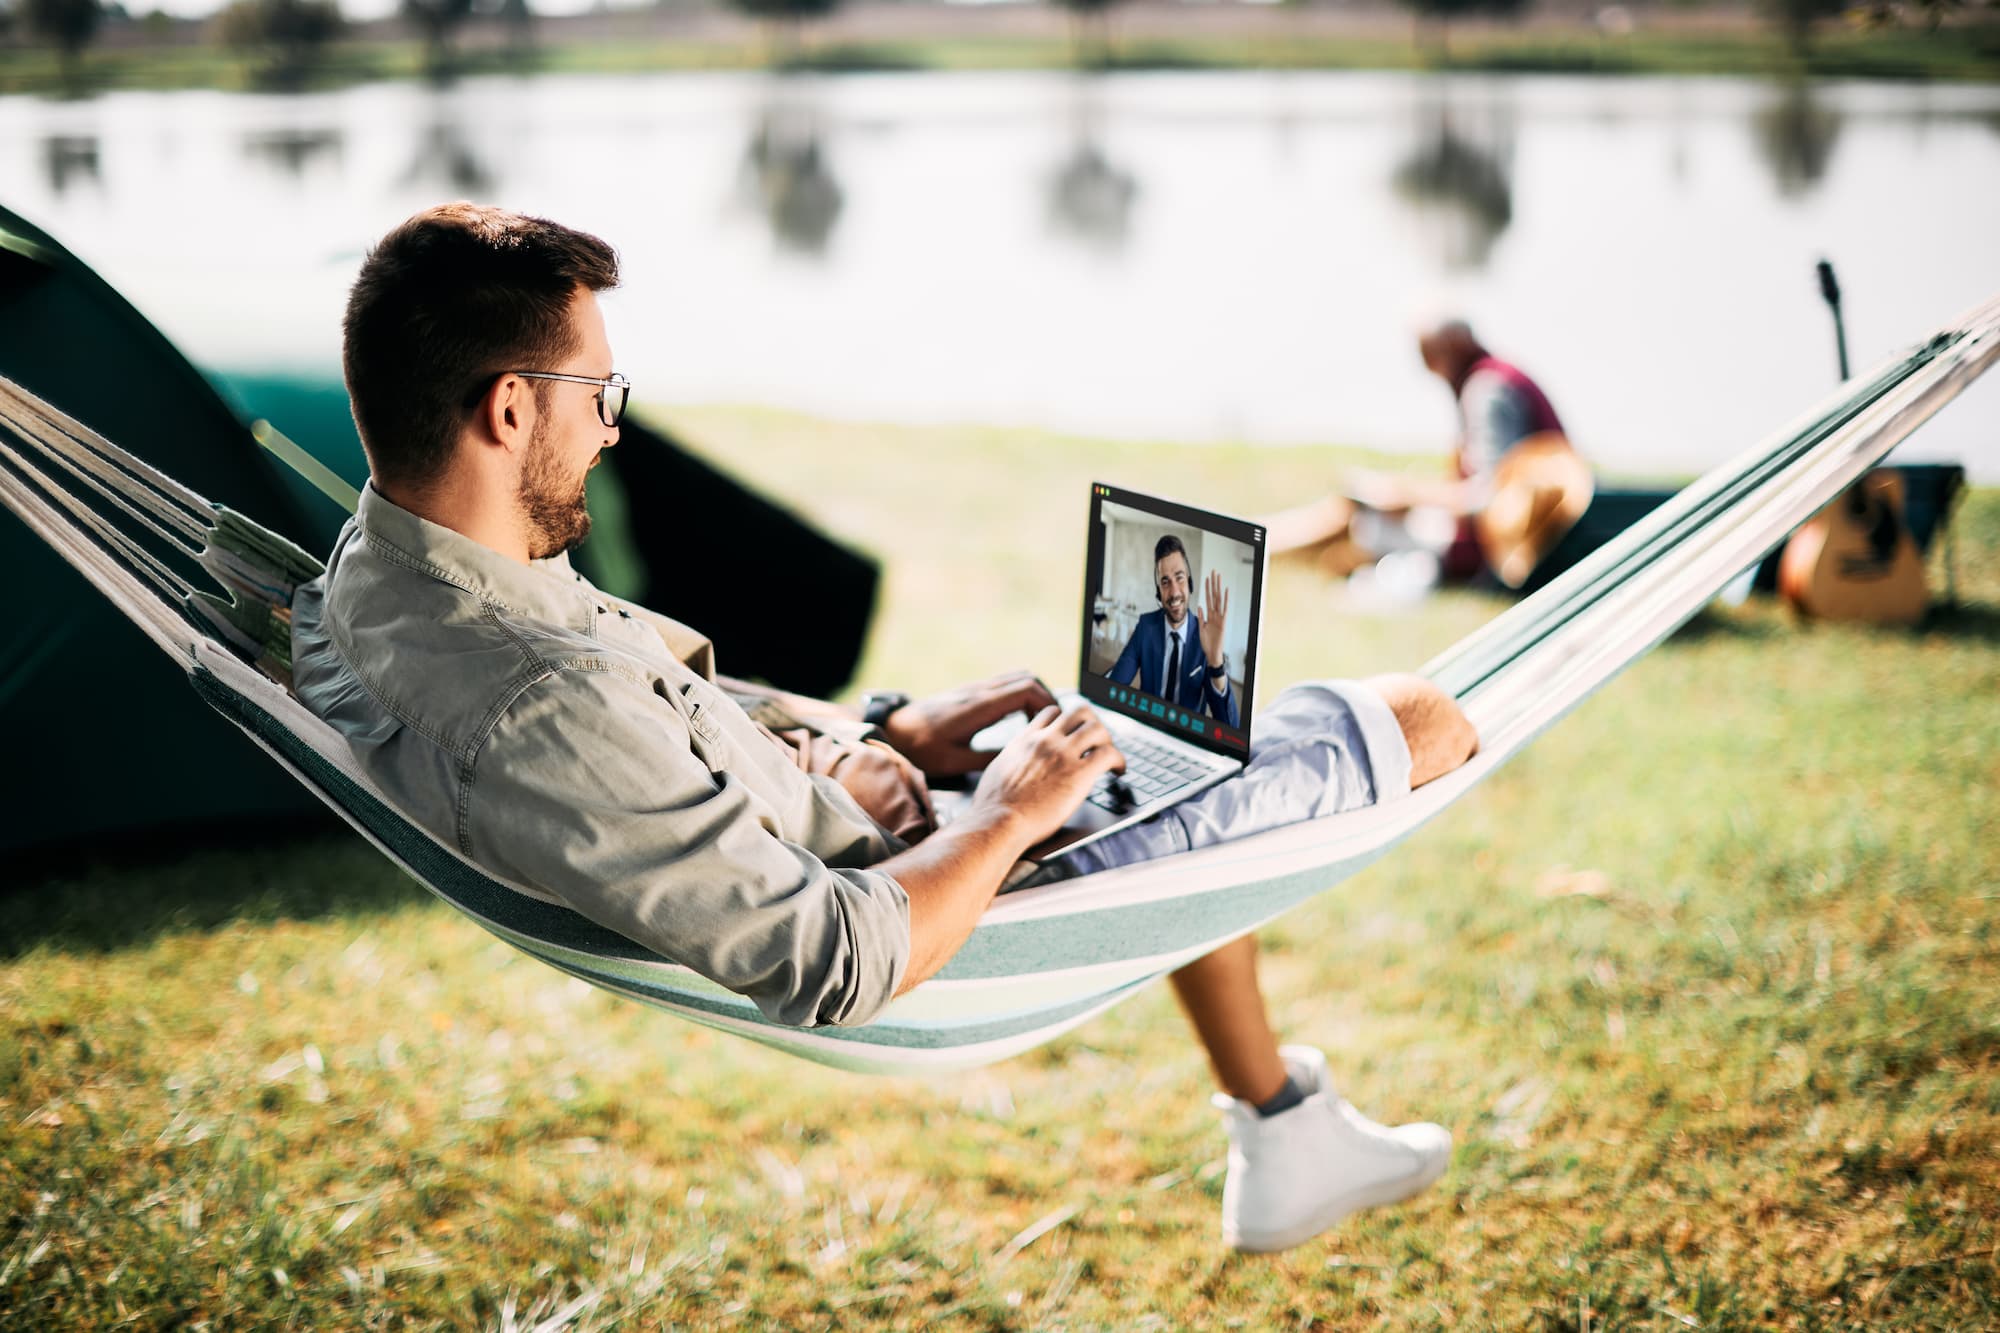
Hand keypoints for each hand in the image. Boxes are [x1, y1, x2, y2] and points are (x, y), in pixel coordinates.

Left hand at [876, 670, 1060, 777]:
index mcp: (979, 706)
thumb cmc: (920, 749)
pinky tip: (1020, 718)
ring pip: (1017, 678)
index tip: (1052, 724)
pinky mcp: (971, 693)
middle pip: (1027, 678)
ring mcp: (975, 689)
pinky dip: (1021, 696)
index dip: (1046, 703)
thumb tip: (1019, 759)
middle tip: (1053, 723)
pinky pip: (1005, 685)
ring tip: (1040, 722)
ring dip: (1034, 695)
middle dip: (1047, 697)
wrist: (893, 732)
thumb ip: (988, 759)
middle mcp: (979, 692)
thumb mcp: (955, 761)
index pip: (1025, 689)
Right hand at [967, 704, 1123, 845]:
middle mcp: (1046, 741)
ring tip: (1111, 756)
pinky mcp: (1079, 773)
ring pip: (1098, 728)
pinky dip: (1119, 760)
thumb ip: (1011, 762)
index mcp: (1025, 740)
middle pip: (1079, 712)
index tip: (1074, 733)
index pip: (1051, 712)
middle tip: (1098, 740)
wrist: (999, 821)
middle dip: (1092, 723)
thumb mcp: (997, 772)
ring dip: (1108, 740)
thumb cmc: (993, 807)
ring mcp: (1063, 754)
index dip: (1067, 720)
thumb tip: (1012, 768)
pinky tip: (1120, 770)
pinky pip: (1109, 754)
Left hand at [1197, 569, 1228, 669]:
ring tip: (1218, 577)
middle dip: (1213, 584)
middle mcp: (1215, 614)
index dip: (1207, 588)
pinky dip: (1224, 600)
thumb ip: (1201, 617)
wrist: (1212, 653)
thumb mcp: (1201, 628)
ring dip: (1218, 587)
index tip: (1207, 579)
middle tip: (1213, 572)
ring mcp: (1219, 617)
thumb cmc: (1207, 643)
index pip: (1208, 598)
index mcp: (1209, 615)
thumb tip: (1199, 606)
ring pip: (1218, 599)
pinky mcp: (1222, 622)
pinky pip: (1223, 609)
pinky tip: (1225, 591)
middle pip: (1214, 595)